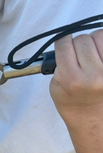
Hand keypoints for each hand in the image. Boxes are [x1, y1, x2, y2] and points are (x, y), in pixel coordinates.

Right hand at [50, 29, 102, 152]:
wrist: (90, 116)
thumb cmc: (71, 100)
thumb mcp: (55, 85)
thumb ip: (59, 63)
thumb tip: (67, 40)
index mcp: (72, 78)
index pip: (64, 43)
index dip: (62, 42)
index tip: (63, 45)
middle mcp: (92, 75)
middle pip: (82, 39)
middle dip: (77, 44)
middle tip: (77, 55)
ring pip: (99, 36)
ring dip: (93, 42)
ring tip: (90, 55)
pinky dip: (102, 46)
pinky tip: (99, 57)